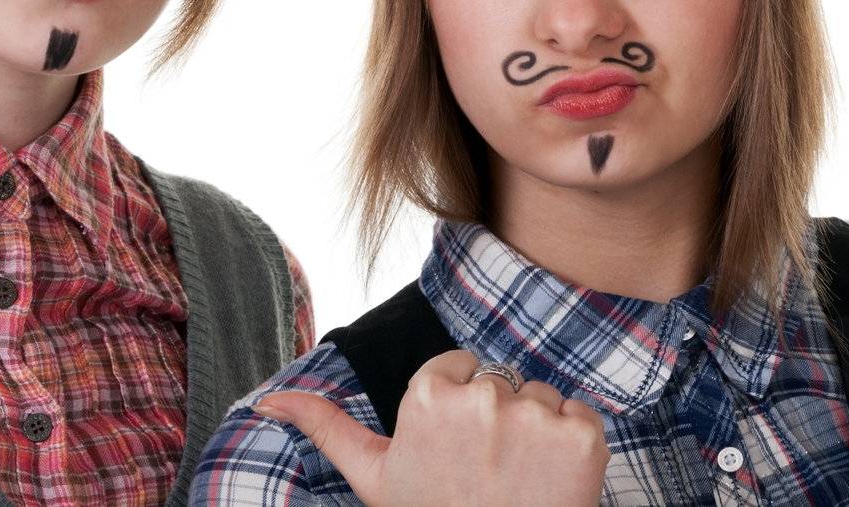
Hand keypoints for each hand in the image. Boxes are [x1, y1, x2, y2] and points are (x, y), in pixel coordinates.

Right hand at [252, 349, 608, 506]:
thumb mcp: (375, 477)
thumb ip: (325, 426)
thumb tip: (266, 398)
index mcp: (429, 394)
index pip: (458, 367)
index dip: (458, 411)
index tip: (454, 452)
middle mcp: (482, 395)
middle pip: (500, 381)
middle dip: (497, 420)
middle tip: (486, 475)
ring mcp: (535, 415)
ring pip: (540, 396)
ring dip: (537, 432)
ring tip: (517, 480)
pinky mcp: (581, 434)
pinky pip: (580, 413)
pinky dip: (574, 445)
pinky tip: (551, 481)